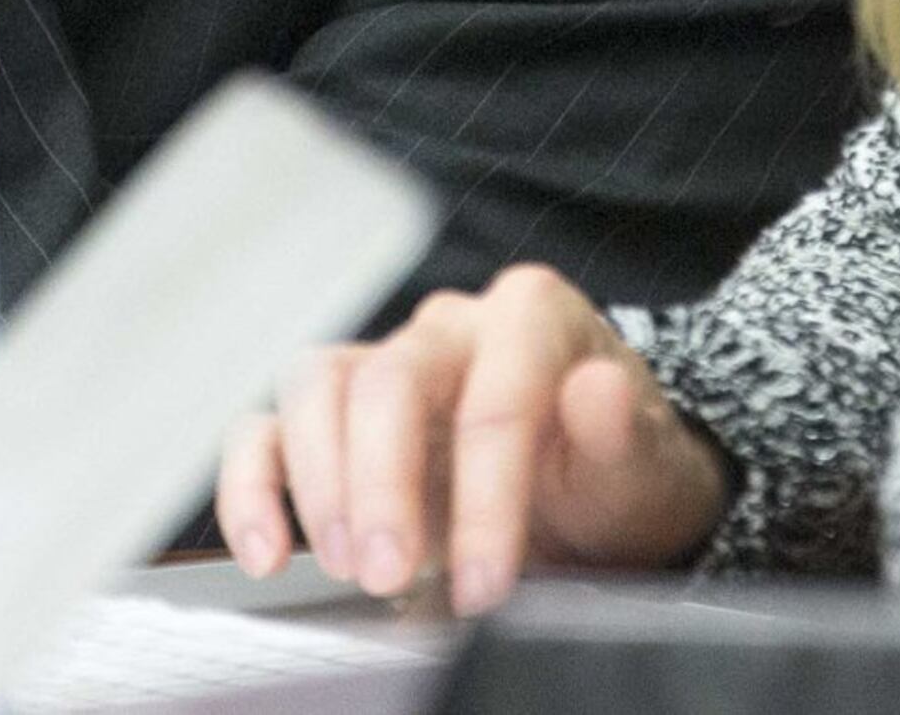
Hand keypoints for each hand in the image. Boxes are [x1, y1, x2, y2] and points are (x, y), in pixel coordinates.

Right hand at [216, 264, 728, 616]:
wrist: (596, 500)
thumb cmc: (616, 476)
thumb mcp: (646, 472)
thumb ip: (625, 435)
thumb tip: (599, 392)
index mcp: (532, 317)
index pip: (494, 398)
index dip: (486, 497)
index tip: (487, 581)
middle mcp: (450, 329)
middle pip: (388, 380)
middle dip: (382, 486)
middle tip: (390, 574)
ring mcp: (385, 364)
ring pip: (318, 387)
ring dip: (320, 483)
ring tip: (348, 564)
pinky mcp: (338, 417)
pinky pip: (269, 428)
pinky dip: (254, 485)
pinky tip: (267, 550)